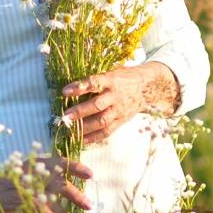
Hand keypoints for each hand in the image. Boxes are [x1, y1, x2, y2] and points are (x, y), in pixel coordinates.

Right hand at [0, 156, 92, 212]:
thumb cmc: (5, 180)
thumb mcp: (25, 172)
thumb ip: (42, 176)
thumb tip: (64, 186)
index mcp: (35, 163)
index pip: (59, 162)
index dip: (75, 167)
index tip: (91, 175)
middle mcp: (31, 173)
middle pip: (58, 183)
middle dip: (75, 195)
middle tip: (88, 205)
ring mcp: (24, 186)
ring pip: (49, 198)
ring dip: (63, 211)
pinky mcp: (16, 199)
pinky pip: (35, 208)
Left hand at [60, 63, 179, 143]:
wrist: (147, 88)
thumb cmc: (125, 77)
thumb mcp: (113, 72)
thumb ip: (97, 79)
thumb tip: (72, 85)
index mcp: (112, 80)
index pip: (95, 83)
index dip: (80, 87)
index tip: (65, 91)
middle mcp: (116, 96)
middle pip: (97, 105)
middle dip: (80, 112)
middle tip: (65, 116)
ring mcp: (119, 110)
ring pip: (102, 121)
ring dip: (84, 127)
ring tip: (70, 130)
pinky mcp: (121, 121)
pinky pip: (107, 131)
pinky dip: (93, 137)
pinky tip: (81, 140)